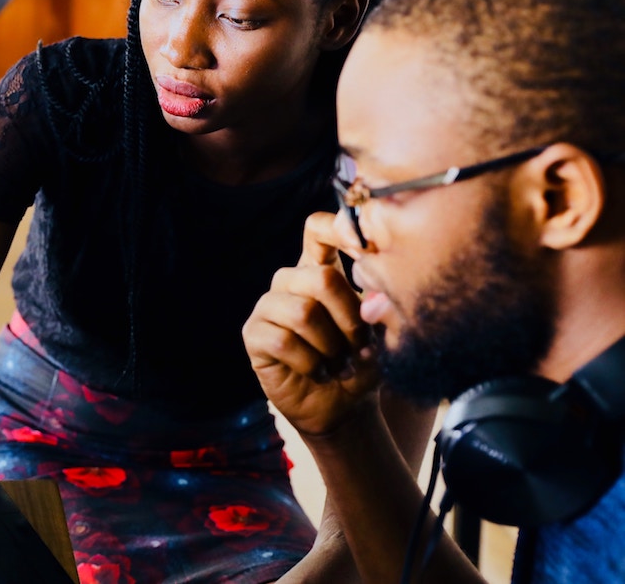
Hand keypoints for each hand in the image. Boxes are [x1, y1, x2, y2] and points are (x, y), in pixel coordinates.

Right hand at [243, 212, 378, 436]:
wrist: (342, 407)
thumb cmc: (361, 362)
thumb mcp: (379, 333)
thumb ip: (377, 308)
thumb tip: (372, 299)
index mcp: (320, 270)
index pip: (317, 230)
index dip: (337, 228)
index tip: (364, 248)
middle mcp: (291, 282)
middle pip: (321, 277)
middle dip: (350, 318)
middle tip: (359, 346)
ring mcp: (268, 306)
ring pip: (303, 313)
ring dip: (331, 346)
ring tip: (340, 363)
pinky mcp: (254, 334)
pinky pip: (283, 340)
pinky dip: (311, 363)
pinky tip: (319, 372)